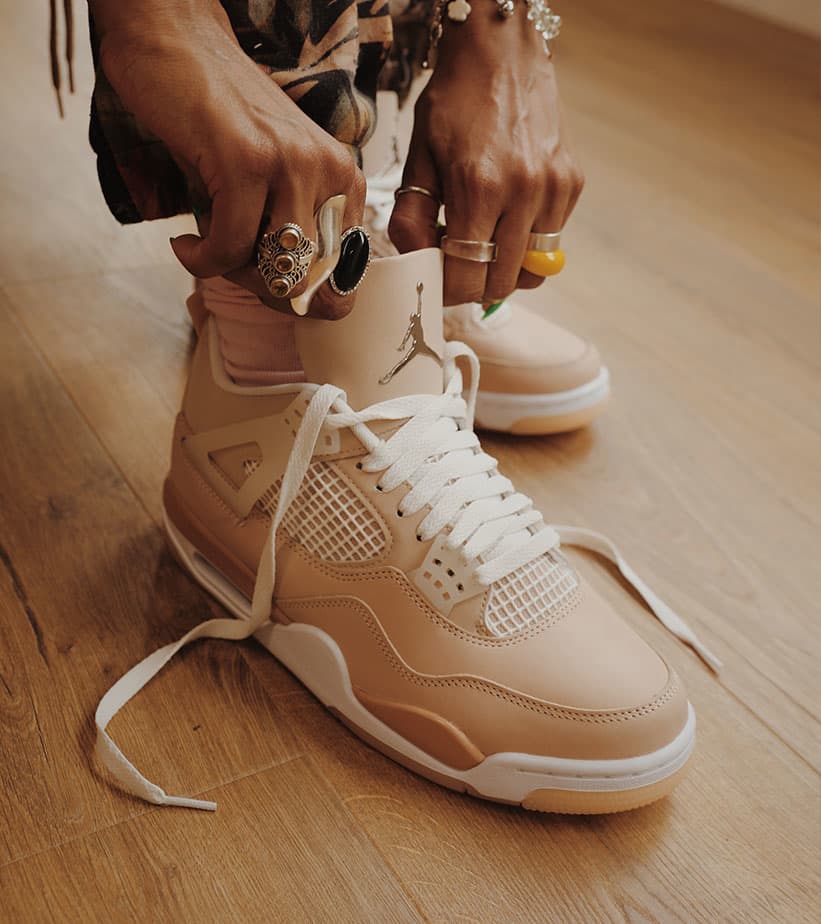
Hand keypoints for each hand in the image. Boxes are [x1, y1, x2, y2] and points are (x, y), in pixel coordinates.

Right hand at [92, 0, 363, 318]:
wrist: (176, 42)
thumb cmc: (218, 121)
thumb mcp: (268, 181)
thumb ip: (287, 235)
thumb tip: (295, 304)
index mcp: (343, 180)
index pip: (342, 276)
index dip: (301, 299)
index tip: (262, 286)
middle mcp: (329, 172)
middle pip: (308, 282)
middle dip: (263, 293)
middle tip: (227, 269)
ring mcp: (292, 164)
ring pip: (275, 270)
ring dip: (232, 276)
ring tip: (205, 250)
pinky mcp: (247, 161)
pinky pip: (230, 248)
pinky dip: (201, 260)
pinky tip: (185, 243)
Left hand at [389, 8, 583, 305]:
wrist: (501, 50)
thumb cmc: (453, 102)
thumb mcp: (418, 158)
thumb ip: (410, 218)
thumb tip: (416, 265)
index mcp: (478, 187)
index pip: (467, 276)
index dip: (449, 292)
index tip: (439, 285)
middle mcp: (522, 191)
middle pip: (501, 282)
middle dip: (474, 286)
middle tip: (457, 269)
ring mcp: (553, 188)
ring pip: (531, 270)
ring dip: (504, 271)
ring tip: (484, 247)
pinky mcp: (572, 183)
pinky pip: (551, 241)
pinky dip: (527, 244)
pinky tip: (508, 217)